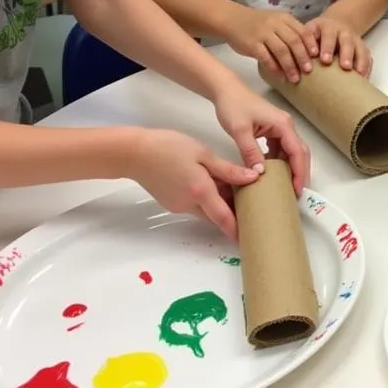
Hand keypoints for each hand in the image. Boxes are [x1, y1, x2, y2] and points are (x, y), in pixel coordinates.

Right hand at [129, 128, 260, 239]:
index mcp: (200, 192)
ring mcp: (178, 206)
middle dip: (231, 211)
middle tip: (250, 201)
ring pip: (205, 209)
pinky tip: (209, 181)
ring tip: (232, 184)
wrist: (134, 153)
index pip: (223, 218)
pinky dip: (205, 198)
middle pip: (216, 215)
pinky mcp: (171, 202)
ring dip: (218, 202)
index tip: (250, 239)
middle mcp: (189, 205)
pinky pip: (194, 204)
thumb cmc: (169, 148)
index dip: (237, 231)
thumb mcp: (203, 154)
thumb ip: (228, 169)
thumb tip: (253, 177)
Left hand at [213, 81, 310, 193]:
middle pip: (300, 152)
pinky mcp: (272, 130)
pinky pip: (281, 149)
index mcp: (283, 125)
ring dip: (290, 168)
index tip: (297, 190)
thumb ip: (251, 152)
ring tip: (285, 187)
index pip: (297, 152)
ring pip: (291, 151)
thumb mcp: (240, 131)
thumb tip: (261, 174)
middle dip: (300, 172)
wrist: (225, 89)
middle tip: (295, 193)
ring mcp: (279, 127)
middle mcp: (286, 125)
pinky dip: (279, 162)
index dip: (299, 172)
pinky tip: (271, 173)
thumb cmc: (233, 105)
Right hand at [225, 6, 318, 82]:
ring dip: (290, 66)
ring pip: (281, 51)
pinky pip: (266, 58)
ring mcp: (263, 34)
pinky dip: (275, 69)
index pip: (302, 31)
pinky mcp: (252, 44)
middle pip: (294, 42)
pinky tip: (280, 77)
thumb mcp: (276, 21)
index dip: (311, 44)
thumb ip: (290, 32)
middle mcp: (275, 24)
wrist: (232, 19)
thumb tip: (308, 52)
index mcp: (284, 18)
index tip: (317, 57)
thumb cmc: (258, 24)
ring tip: (295, 79)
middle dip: (303, 58)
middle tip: (309, 71)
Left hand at [307, 14, 371, 76]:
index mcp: (327, 27)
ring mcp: (355, 39)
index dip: (327, 46)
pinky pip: (368, 56)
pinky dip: (367, 66)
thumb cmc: (317, 34)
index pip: (328, 35)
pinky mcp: (363, 48)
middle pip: (347, 41)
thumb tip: (291, 65)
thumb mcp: (309, 32)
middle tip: (344, 66)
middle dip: (346, 53)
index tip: (324, 60)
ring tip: (359, 74)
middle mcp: (343, 32)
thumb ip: (303, 44)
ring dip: (360, 61)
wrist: (337, 23)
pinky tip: (364, 78)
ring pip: (360, 48)